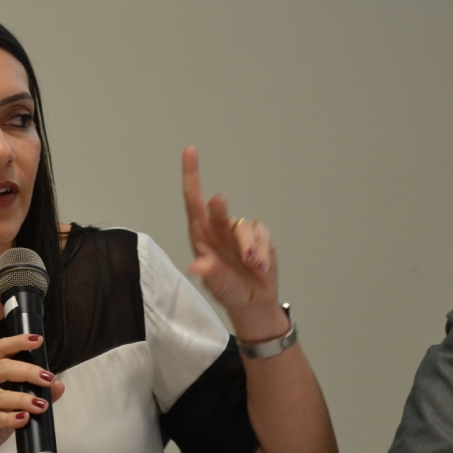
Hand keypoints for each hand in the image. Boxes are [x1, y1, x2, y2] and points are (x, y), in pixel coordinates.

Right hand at [0, 334, 64, 452]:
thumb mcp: (11, 408)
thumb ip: (31, 394)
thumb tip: (58, 386)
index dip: (18, 343)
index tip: (38, 340)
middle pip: (0, 368)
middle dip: (27, 372)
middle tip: (48, 379)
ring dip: (23, 399)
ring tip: (41, 405)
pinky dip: (9, 418)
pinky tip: (23, 418)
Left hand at [181, 146, 286, 340]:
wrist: (252, 302)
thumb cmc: (226, 288)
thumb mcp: (215, 284)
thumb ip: (208, 272)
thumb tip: (196, 267)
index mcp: (200, 235)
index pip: (192, 201)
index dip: (192, 175)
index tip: (190, 150)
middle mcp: (218, 229)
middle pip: (217, 208)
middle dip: (219, 207)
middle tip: (218, 201)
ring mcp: (238, 232)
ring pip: (243, 227)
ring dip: (248, 246)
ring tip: (251, 265)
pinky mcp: (259, 237)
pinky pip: (262, 235)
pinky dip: (262, 250)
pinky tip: (260, 267)